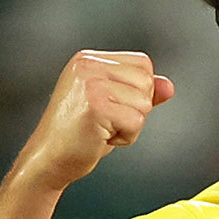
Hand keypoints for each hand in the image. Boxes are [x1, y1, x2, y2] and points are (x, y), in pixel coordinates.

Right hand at [16, 50, 174, 190]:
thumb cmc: (80, 134)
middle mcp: (88, 65)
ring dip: (130, 125)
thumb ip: (140, 92)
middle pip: (147, 82)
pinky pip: (137, 121)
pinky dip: (126, 137)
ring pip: (144, 103)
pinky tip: (101, 138)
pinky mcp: (96, 106)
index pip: (143, 64)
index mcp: (89, 59)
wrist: (49, 159)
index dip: (138, 91)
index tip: (111, 106)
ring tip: (102, 129)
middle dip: (135, 109)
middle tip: (105, 121)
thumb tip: (169, 86)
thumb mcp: (113, 106)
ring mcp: (91, 84)